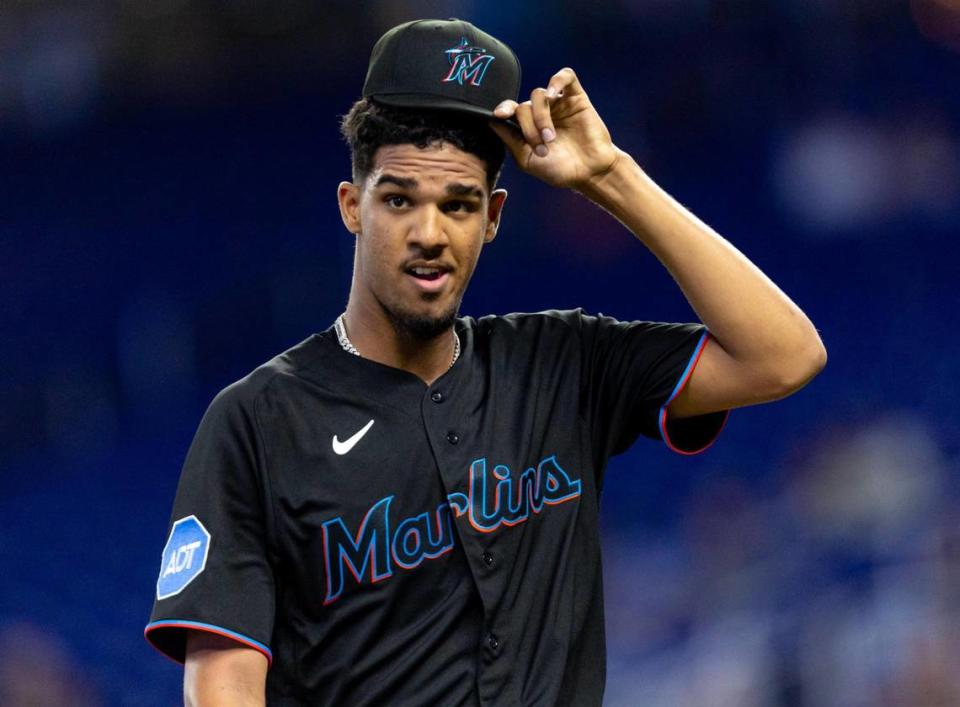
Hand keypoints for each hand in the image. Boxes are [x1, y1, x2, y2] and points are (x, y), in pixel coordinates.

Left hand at [488, 67, 619, 190]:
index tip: (499, 115)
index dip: (502, 108)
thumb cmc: (558, 169)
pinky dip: (556, 81)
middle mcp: (539, 112)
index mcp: (526, 126)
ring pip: (539, 94)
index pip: (509, 110)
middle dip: (529, 127)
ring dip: (541, 117)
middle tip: (541, 147)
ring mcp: (558, 103)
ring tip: (550, 138)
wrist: (589, 172)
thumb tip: (491, 120)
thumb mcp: (527, 160)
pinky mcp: (576, 97)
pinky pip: (565, 77)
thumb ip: (509, 140)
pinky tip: (553, 94)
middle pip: (523, 106)